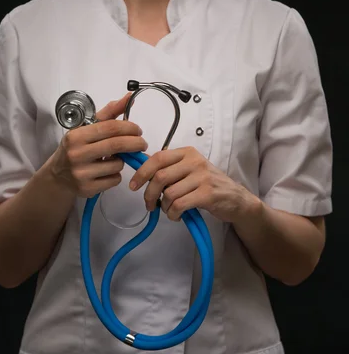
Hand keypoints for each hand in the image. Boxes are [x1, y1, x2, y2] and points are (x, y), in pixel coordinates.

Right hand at [51, 93, 147, 197]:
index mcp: (77, 135)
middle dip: (136, 143)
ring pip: (118, 164)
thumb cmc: (76, 147)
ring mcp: (81, 173)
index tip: (138, 130)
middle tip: (142, 143)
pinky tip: (107, 171)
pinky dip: (116, 174)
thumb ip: (109, 113)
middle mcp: (77, 154)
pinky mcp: (87, 189)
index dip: (130, 127)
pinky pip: (114, 180)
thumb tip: (129, 98)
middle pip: (117, 145)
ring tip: (114, 158)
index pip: (111, 127)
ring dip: (123, 160)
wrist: (58, 175)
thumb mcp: (87, 127)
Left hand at [129, 146, 257, 221]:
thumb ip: (171, 169)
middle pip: (160, 177)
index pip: (158, 158)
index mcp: (187, 153)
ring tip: (169, 211)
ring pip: (169, 194)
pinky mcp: (207, 194)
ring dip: (164, 207)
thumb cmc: (208, 184)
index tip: (133, 185)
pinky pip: (180, 205)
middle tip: (149, 205)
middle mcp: (194, 161)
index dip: (142, 172)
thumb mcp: (190, 170)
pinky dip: (173, 214)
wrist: (236, 198)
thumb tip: (142, 173)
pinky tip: (177, 216)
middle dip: (149, 194)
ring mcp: (202, 177)